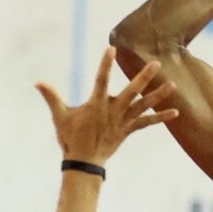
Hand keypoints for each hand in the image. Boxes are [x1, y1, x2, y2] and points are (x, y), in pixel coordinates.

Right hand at [36, 47, 176, 164]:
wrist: (83, 163)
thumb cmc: (70, 138)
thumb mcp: (59, 116)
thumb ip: (51, 97)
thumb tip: (37, 82)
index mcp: (96, 105)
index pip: (101, 80)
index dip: (106, 64)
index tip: (112, 49)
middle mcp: (112, 111)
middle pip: (131, 92)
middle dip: (143, 77)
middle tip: (155, 63)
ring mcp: (122, 121)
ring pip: (143, 106)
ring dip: (158, 95)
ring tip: (172, 84)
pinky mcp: (128, 130)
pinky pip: (147, 124)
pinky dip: (161, 118)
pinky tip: (176, 112)